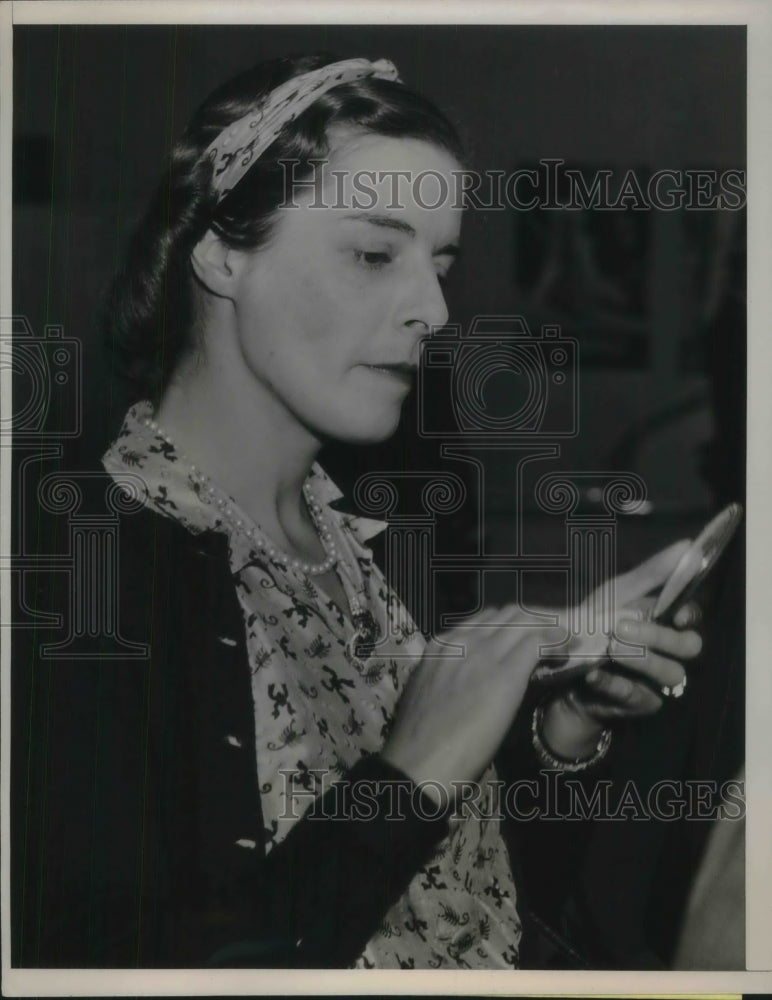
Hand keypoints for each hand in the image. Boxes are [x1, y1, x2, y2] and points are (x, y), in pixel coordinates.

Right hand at [381, 604, 548, 801]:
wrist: (419, 763)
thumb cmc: (420, 739)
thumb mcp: (428, 691)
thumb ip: (448, 674)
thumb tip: (468, 677)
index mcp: (441, 645)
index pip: (486, 618)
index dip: (512, 623)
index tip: (526, 636)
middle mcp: (462, 641)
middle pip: (509, 613)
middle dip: (535, 620)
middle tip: (552, 635)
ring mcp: (483, 654)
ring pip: (526, 621)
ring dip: (549, 627)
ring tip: (563, 641)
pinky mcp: (505, 674)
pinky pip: (539, 642)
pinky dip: (557, 641)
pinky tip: (567, 649)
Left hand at [539, 541, 703, 759]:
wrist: (564, 669)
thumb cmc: (596, 625)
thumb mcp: (616, 593)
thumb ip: (651, 573)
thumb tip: (687, 545)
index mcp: (667, 623)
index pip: (693, 617)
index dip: (688, 614)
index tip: (673, 612)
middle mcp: (671, 652)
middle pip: (688, 647)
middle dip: (659, 635)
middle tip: (621, 626)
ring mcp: (659, 681)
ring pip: (670, 673)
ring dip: (641, 658)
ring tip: (611, 647)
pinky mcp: (641, 704)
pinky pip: (636, 696)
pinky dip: (614, 683)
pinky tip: (594, 672)